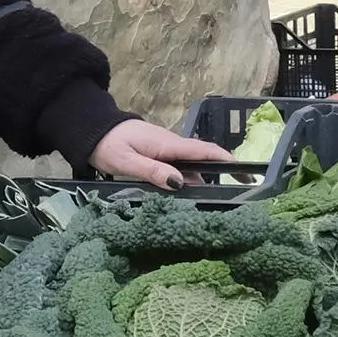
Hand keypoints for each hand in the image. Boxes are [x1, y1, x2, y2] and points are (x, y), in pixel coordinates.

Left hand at [89, 118, 233, 189]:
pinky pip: (179, 168)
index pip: (203, 151)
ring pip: (190, 167)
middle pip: (202, 160)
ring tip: (215, 205)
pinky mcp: (159, 155)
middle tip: (237, 196)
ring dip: (203, 182)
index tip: (245, 172)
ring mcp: (166, 150)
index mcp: (167, 145)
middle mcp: (171, 146)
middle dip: (221, 174)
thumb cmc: (108, 145)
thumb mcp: (126, 161)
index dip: (225, 160)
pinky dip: (187, 182)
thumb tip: (179, 183)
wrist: (93, 131)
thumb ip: (151, 171)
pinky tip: (188, 199)